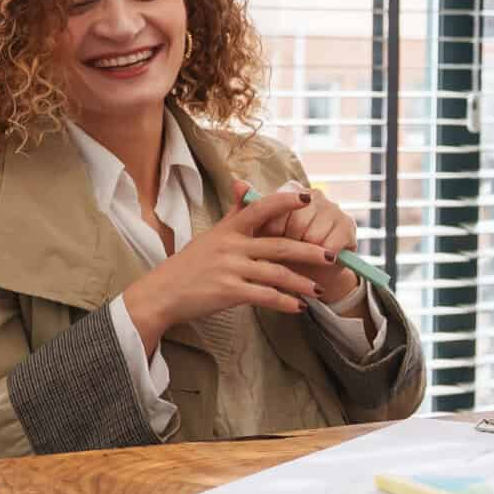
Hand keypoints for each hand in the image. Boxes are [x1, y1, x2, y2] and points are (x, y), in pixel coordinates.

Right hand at [121, 186, 338, 348]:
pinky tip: (299, 308)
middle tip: (332, 256)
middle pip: (279, 245)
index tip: (308, 198)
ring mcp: (230, 268)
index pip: (261, 208)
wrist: (161, 293)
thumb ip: (234, 214)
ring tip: (319, 289)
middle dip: (309, 251)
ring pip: (276, 273)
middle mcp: (231, 245)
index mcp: (229, 229)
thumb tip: (244, 185)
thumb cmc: (188, 265)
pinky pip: (264, 296)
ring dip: (301, 282)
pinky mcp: (228, 291)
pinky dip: (284, 302)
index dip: (285, 202)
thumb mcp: (211, 235)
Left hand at [260, 178, 357, 305]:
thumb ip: (249, 208)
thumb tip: (237, 184)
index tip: (271, 238)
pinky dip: (323, 258)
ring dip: (306, 252)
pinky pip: (331, 246)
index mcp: (293, 190)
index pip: (278, 208)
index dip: (273, 230)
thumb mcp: (261, 232)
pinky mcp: (348, 227)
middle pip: (297, 222)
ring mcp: (334, 209)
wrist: (310, 274)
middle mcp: (315, 195)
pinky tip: (321, 259)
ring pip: (313, 236)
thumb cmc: (281, 249)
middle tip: (290, 249)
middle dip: (290, 242)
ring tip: (304, 254)